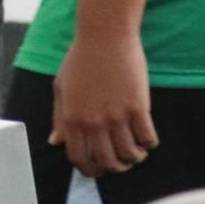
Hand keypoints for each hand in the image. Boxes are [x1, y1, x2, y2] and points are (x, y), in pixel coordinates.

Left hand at [49, 31, 158, 177]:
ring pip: (129, 154)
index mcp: (72, 118)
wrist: (104, 34)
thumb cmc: (81, 58)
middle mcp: (93, 122)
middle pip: (107, 162)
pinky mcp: (138, 107)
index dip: (89, 169)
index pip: (79, 158)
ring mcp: (116, 115)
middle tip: (122, 162)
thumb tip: (55, 142)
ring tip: (137, 151)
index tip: (98, 168)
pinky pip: (147, 138)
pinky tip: (146, 138)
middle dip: (115, 168)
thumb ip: (59, 118)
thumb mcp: (61, 87)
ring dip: (134, 158)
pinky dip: (149, 144)